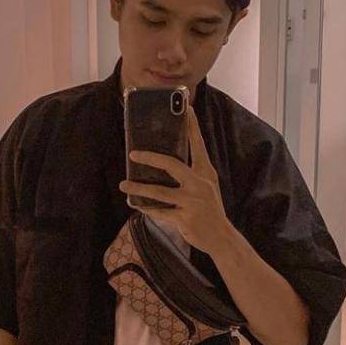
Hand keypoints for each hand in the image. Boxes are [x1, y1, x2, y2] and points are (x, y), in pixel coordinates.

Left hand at [118, 104, 229, 252]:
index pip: (198, 144)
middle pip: (172, 165)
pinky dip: (146, 208)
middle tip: (133, 154)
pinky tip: (136, 204)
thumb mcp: (207, 186)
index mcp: (206, 172)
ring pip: (159, 191)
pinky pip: (159, 211)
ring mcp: (192, 201)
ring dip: (138, 189)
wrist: (221, 237)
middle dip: (151, 158)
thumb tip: (166, 163)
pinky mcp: (184, 218)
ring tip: (124, 185)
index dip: (192, 126)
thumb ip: (192, 174)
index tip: (186, 108)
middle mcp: (199, 184)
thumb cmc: (210, 209)